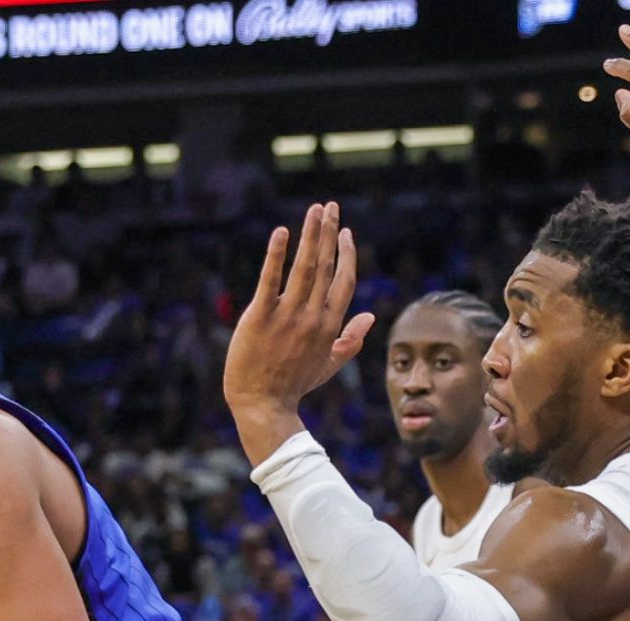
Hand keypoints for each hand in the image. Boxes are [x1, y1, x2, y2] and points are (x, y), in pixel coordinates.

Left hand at [222, 201, 375, 461]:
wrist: (262, 405)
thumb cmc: (293, 385)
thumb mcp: (328, 364)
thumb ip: (350, 340)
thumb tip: (369, 316)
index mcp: (330, 326)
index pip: (343, 281)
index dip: (346, 254)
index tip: (345, 231)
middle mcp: (312, 317)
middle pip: (326, 267)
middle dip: (330, 233)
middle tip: (331, 206)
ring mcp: (287, 316)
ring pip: (304, 267)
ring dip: (311, 235)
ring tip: (316, 210)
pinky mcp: (260, 317)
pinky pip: (270, 280)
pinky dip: (277, 255)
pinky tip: (282, 232)